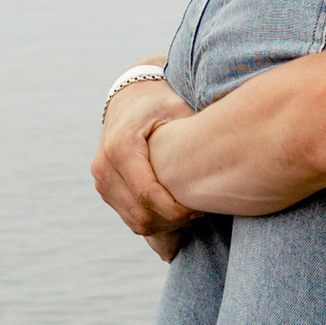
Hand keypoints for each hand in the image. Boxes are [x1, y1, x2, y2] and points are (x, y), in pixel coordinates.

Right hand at [91, 73, 194, 257]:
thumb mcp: (179, 109)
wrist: (131, 98)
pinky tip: (177, 211)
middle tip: (200, 212)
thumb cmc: (161, 101)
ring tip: (191, 212)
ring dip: (166, 226)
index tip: (202, 209)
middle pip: (141, 215)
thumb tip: (223, 153)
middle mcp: (104, 167)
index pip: (147, 195)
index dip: (177, 211)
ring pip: (136, 222)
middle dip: (174, 222)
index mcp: (120, 147)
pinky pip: (131, 219)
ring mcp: (102, 181)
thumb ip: (194, 133)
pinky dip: (156, 222)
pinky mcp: (105, 190)